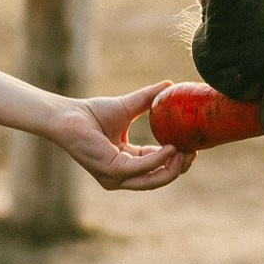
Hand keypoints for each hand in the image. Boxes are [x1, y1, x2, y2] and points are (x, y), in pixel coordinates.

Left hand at [46, 82, 193, 190]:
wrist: (69, 115)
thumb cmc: (92, 113)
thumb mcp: (129, 107)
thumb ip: (149, 100)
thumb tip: (170, 84)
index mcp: (126, 162)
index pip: (156, 166)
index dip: (176, 158)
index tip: (193, 145)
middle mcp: (122, 175)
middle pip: (159, 178)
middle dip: (180, 167)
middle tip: (195, 151)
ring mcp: (117, 177)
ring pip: (154, 179)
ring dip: (174, 166)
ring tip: (188, 150)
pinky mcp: (112, 171)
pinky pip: (142, 167)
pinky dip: (160, 159)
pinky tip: (172, 147)